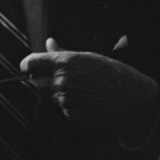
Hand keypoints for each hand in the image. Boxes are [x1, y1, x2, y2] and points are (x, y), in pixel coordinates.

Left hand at [20, 38, 159, 146]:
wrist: (132, 101)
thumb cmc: (114, 74)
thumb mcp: (89, 56)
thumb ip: (63, 52)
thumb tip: (49, 43)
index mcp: (65, 62)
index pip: (31, 63)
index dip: (28, 64)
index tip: (28, 65)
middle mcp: (61, 82)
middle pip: (35, 82)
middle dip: (40, 79)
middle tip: (54, 76)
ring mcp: (65, 101)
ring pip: (49, 95)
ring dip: (56, 91)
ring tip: (79, 88)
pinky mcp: (70, 116)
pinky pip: (61, 108)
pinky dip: (68, 104)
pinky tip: (85, 100)